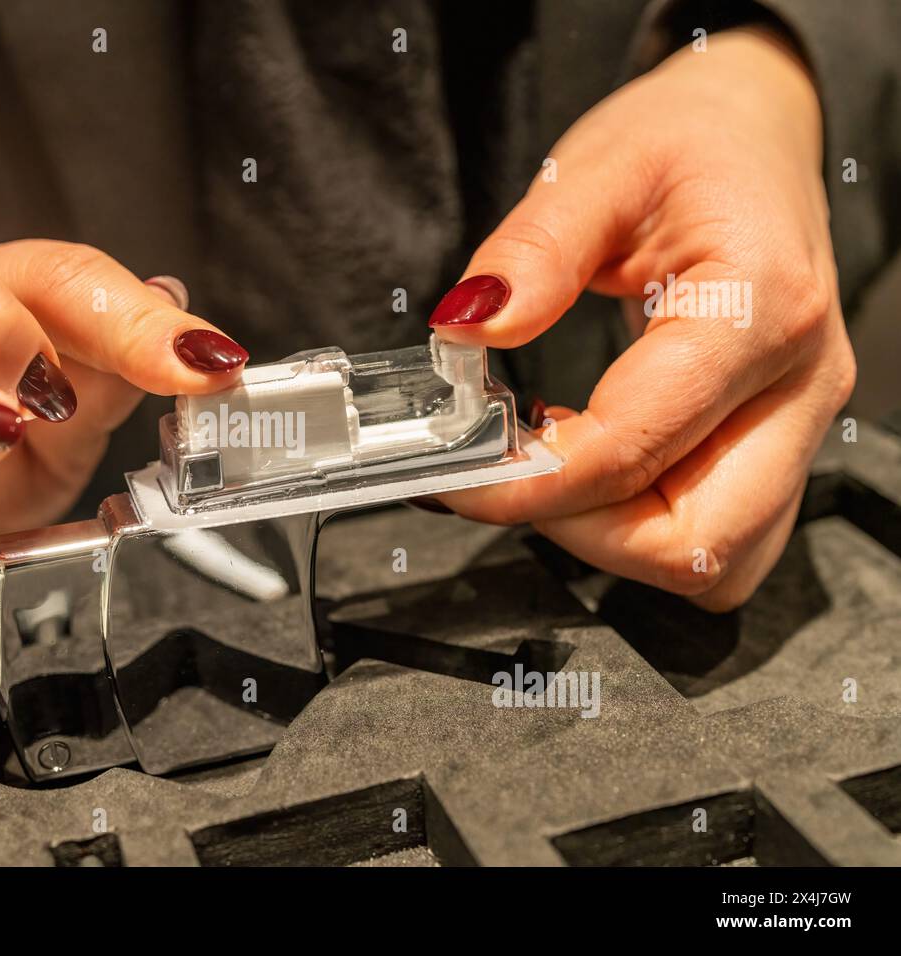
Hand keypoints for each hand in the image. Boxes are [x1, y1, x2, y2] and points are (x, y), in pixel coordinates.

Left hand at [428, 27, 855, 610]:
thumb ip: (530, 252)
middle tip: (502, 473)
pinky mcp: (773, 441)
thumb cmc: (690, 141)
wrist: (756, 130)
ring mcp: (795, 423)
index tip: (454, 467)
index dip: (529, 481)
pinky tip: (589, 465)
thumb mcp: (598, 166)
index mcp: (759, 308)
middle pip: (694, 543)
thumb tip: (466, 330)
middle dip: (579, 532)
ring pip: (714, 559)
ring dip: (613, 540)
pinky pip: (716, 533)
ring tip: (545, 466)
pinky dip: (640, 526)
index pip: (634, 449)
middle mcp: (797, 386)